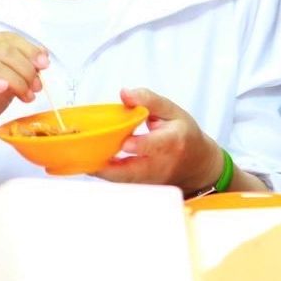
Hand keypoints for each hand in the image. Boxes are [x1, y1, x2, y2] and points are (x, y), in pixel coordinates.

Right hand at [0, 33, 47, 147]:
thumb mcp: (6, 81)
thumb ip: (21, 67)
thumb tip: (43, 57)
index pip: (9, 38)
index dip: (30, 50)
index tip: (44, 64)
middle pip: (5, 51)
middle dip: (27, 68)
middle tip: (37, 86)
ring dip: (18, 81)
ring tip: (27, 95)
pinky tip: (3, 87)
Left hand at [94, 88, 222, 194]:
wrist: (197, 164)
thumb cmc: (184, 134)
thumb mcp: (172, 111)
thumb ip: (148, 100)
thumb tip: (124, 93)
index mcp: (173, 141)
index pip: (157, 146)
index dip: (141, 146)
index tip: (126, 144)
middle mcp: (162, 164)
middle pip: (135, 171)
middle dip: (110, 168)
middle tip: (88, 158)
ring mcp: (152, 179)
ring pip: (125, 180)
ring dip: (102, 172)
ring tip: (83, 159)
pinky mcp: (144, 187)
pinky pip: (122, 183)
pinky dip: (105, 175)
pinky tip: (90, 164)